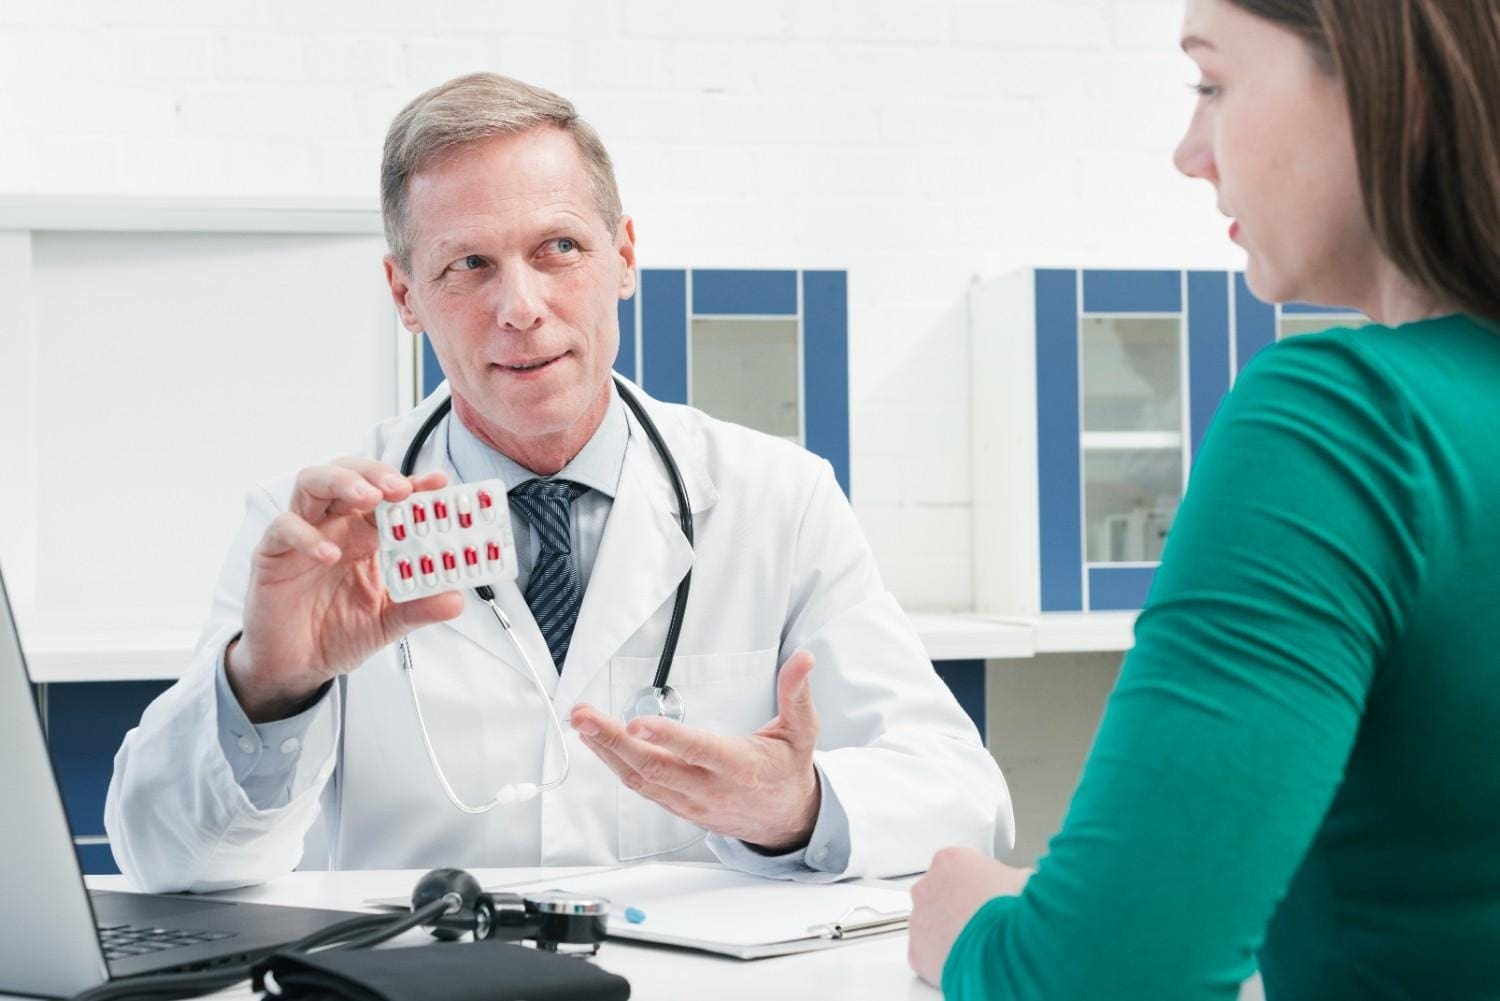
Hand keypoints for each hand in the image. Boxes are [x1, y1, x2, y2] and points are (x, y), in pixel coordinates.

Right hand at [226, 458, 464, 721]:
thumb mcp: (388, 621)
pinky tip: (329, 554)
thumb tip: (455, 600)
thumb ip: (419, 608)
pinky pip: (284, 528)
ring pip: (312, 483)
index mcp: (367, 533)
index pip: (390, 495)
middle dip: (376, 474)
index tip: (440, 482)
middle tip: (400, 488)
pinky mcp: (272, 553)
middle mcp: (335, 524)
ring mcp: (303, 533)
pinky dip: (306, 535)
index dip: (414, 483)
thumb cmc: (339, 632)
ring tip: (368, 498)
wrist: (297, 666)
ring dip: (342, 482)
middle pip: (350, 473)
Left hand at [570, 650, 820, 851]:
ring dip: (606, 752)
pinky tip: (598, 743)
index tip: (637, 721)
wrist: (786, 821)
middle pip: (654, 768)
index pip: (698, 751)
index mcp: (739, 767)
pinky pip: (641, 787)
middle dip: (614, 741)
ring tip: (581, 724)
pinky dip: (616, 764)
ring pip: (640, 780)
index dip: (667, 737)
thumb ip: (796, 693)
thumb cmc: (788, 771)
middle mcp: (709, 788)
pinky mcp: (678, 808)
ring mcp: (690, 802)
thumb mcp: (802, 731)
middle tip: (584, 717)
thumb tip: (803, 659)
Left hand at [908, 847, 1033, 986]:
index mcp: (950, 860)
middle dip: (957, 908)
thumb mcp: (1025, 880)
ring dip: (948, 933)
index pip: (956, 869)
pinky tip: (964, 961)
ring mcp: (919, 918)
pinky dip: (942, 960)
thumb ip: (1013, 877)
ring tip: (976, 946)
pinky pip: (926, 955)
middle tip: (981, 924)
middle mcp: (927, 885)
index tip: (986, 898)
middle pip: (938, 895)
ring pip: (930, 925)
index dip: (975, 886)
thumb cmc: (1015, 912)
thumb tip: (1020, 885)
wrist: (1006, 949)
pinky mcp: (917, 952)